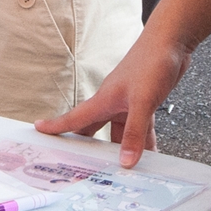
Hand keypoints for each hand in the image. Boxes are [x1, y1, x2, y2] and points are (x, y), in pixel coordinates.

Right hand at [35, 29, 192, 167]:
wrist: (172, 41)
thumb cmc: (151, 60)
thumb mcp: (143, 100)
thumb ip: (135, 132)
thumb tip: (126, 161)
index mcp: (104, 99)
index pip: (75, 117)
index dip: (56, 125)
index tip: (39, 130)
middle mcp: (113, 101)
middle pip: (95, 129)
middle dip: (88, 147)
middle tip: (80, 163)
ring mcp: (129, 102)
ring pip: (120, 131)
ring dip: (122, 148)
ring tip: (122, 168)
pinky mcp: (145, 101)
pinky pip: (140, 127)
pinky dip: (143, 140)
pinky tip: (150, 152)